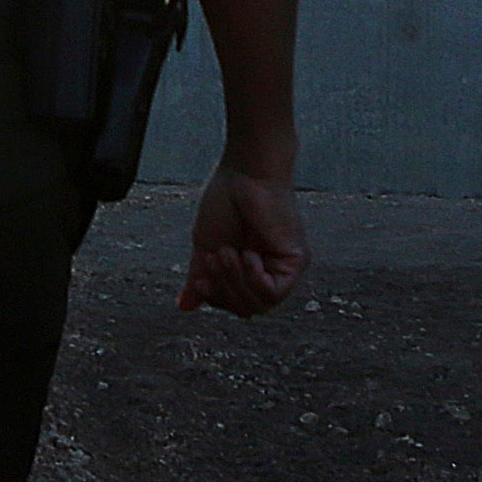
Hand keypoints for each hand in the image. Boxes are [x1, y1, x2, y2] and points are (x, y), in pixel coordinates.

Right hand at [178, 164, 308, 316]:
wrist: (243, 173)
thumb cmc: (226, 200)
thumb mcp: (206, 245)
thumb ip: (201, 276)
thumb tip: (185, 307)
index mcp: (250, 268)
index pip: (233, 304)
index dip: (215, 299)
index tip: (200, 280)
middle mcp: (270, 270)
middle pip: (246, 309)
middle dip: (224, 289)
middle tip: (215, 257)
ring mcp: (285, 267)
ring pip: (260, 305)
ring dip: (236, 281)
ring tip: (227, 252)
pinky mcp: (297, 261)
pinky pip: (274, 293)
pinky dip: (255, 278)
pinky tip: (248, 254)